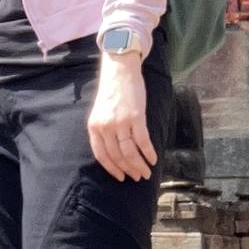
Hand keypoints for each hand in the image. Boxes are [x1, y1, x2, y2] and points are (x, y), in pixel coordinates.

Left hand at [86, 52, 156, 182]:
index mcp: (94, 127)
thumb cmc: (111, 92)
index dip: (112, 169)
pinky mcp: (136, 118)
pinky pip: (143, 141)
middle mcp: (105, 127)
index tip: (121, 178)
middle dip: (129, 170)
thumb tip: (115, 153)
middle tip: (139, 177)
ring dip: (140, 165)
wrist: (119, 71)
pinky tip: (154, 160)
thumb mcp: (100, 113)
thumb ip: (104, 131)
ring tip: (147, 173)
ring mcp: (120, 123)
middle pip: (117, 156)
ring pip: (130, 152)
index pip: (101, 155)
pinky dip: (149, 153)